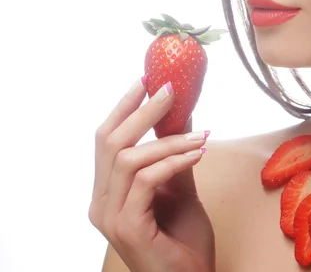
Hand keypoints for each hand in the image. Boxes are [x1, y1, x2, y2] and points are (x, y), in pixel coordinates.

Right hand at [89, 78, 215, 271]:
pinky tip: (197, 154)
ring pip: (130, 158)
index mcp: (107, 191)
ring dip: (169, 140)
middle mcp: (100, 202)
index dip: (124, 106)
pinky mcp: (127, 227)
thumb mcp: (180, 186)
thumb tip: (181, 114)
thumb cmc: (183, 239)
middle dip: (142, 111)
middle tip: (171, 90)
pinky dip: (174, 161)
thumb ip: (174, 153)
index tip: (145, 80)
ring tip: (201, 135)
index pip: (106, 139)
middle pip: (110, 142)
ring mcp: (110, 216)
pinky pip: (147, 180)